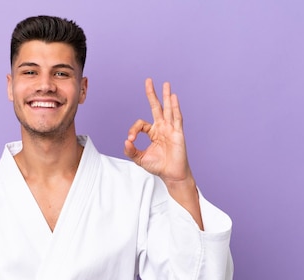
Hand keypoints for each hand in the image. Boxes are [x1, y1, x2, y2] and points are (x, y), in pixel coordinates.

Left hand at [125, 78, 203, 228]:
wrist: (171, 175)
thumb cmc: (158, 166)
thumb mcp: (140, 158)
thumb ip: (131, 151)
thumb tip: (125, 142)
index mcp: (153, 132)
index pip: (141, 124)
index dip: (134, 129)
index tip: (130, 139)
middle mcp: (162, 128)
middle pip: (156, 107)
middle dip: (152, 94)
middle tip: (148, 80)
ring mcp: (171, 129)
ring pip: (168, 109)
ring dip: (166, 96)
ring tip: (165, 84)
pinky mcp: (178, 133)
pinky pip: (177, 118)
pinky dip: (175, 108)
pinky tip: (173, 97)